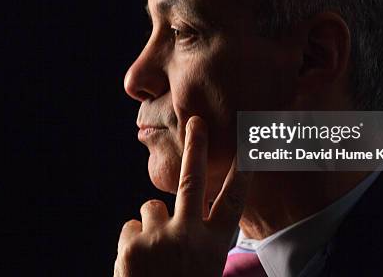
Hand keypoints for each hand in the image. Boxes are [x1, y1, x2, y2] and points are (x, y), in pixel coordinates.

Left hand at [114, 116, 252, 276]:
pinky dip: (132, 242)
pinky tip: (136, 266)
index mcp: (214, 246)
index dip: (243, 171)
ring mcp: (160, 238)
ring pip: (150, 208)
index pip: (233, 202)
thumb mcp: (201, 268)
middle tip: (196, 120)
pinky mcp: (132, 244)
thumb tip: (169, 207)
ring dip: (150, 225)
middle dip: (196, 146)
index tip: (251, 145)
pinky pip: (130, 227)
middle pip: (192, 179)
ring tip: (154, 258)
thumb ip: (195, 240)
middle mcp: (190, 236)